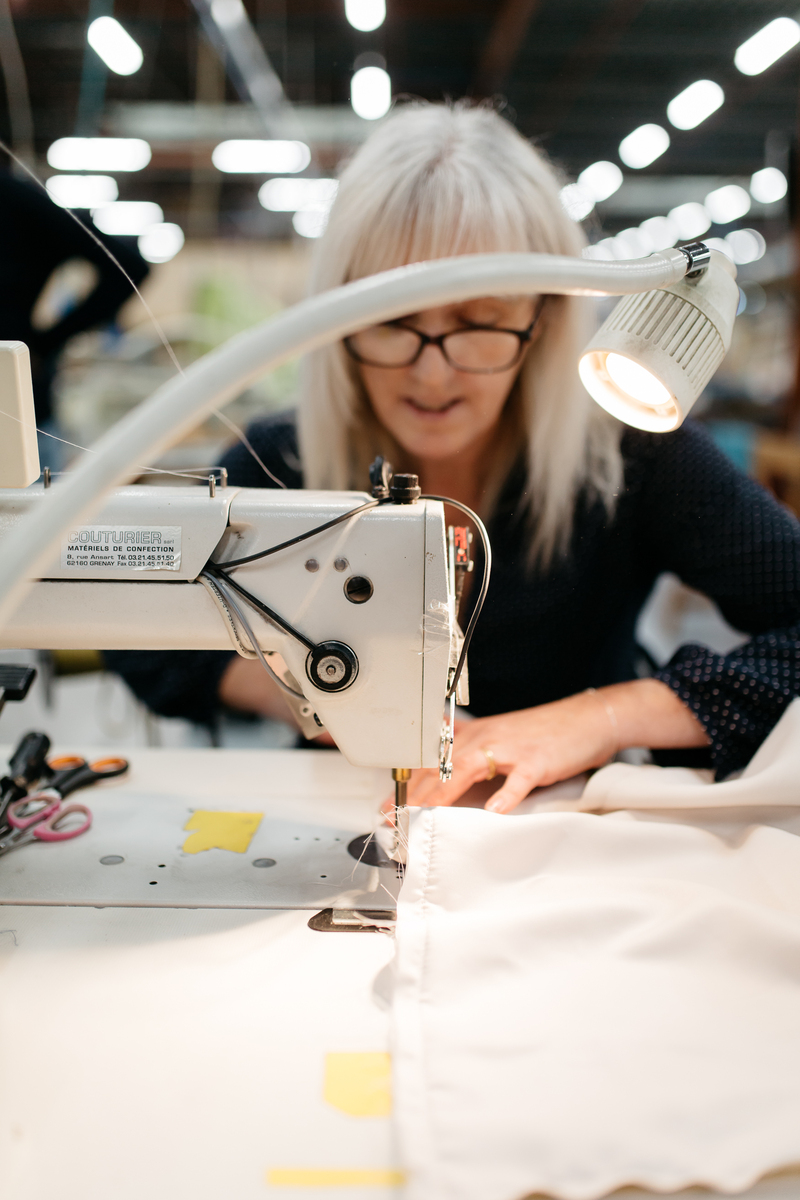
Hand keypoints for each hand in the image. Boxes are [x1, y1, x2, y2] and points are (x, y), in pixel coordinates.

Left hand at [398, 692, 616, 814]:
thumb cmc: (541, 735)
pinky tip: (494, 812)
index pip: (430, 763)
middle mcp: (484, 739)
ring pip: (466, 770)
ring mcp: (510, 749)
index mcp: (473, 736)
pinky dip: (505, 796)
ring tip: (424, 817)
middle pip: (439, 769)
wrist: (585, 720)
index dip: (406, 786)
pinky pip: (517, 780)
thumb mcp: (499, 744)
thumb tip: (442, 783)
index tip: (387, 807)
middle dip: (413, 796)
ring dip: (442, 794)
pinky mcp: (536, 761)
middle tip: (394, 820)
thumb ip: (471, 761)